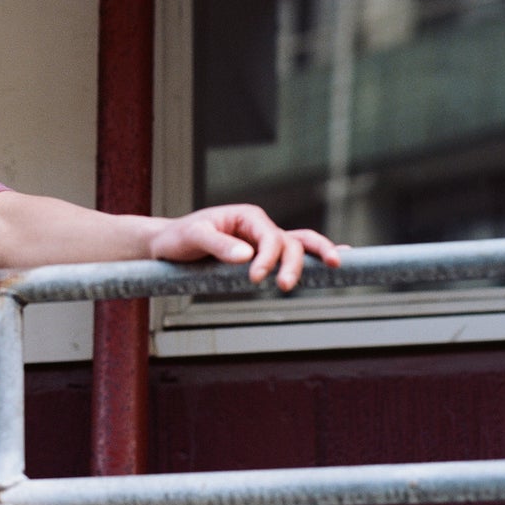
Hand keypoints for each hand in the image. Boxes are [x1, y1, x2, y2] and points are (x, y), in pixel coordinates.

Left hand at [147, 205, 344, 291]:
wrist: (168, 245)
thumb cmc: (179, 238)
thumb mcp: (193, 237)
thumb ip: (218, 245)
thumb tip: (246, 256)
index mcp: (247, 216)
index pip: (269, 236)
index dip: (268, 258)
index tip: (254, 278)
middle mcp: (259, 227)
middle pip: (291, 241)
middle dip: (294, 263)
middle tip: (284, 287)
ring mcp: (263, 243)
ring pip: (298, 246)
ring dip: (311, 260)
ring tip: (331, 269)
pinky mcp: (262, 258)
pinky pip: (291, 256)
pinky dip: (314, 257)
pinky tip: (335, 261)